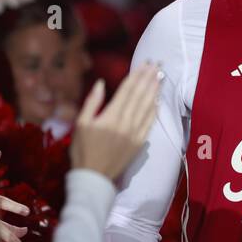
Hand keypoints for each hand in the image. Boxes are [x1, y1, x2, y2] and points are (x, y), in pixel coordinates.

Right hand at [69, 65, 161, 180]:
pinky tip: (158, 100)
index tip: (145, 63)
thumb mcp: (81, 124)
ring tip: (161, 76)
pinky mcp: (140, 143)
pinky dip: (155, 110)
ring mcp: (135, 133)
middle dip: (149, 78)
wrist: (94, 177)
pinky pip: (150, 123)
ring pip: (147, 107)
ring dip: (154, 90)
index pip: (127, 90)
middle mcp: (126, 122)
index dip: (137, 75)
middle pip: (140, 95)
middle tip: (157, 64)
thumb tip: (100, 84)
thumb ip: (92, 103)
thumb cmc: (83, 150)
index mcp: (110, 116)